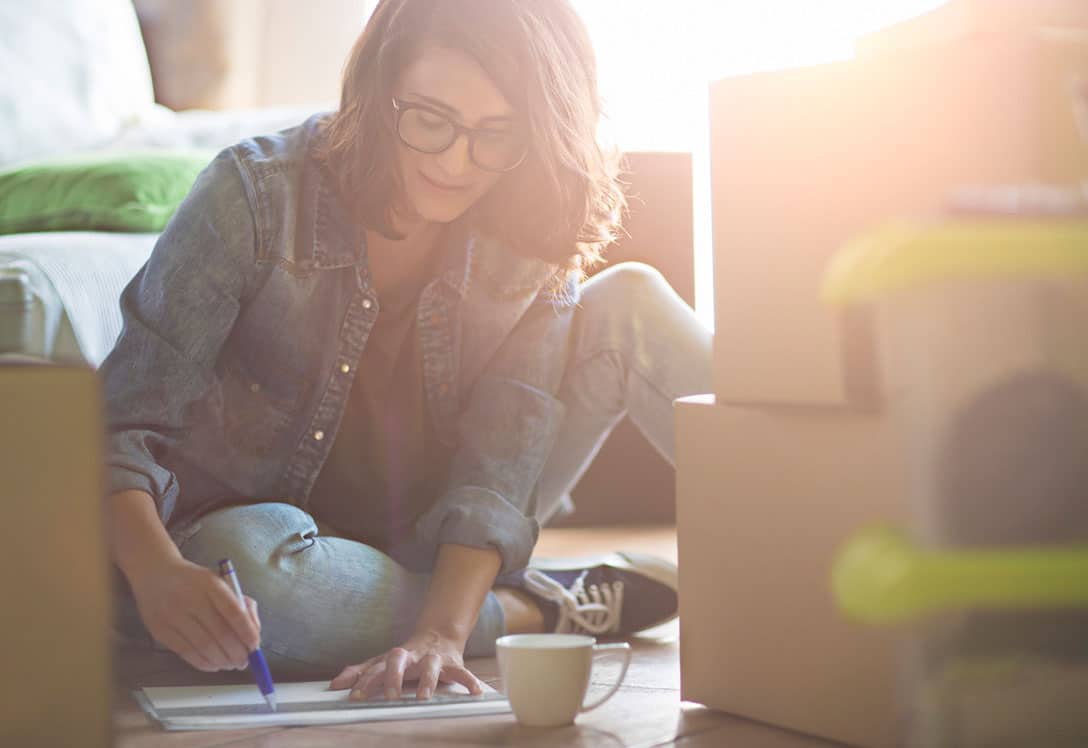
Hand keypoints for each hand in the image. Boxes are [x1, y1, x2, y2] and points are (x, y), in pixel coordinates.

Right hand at [129, 557, 261, 671]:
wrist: (154, 574)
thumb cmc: (194, 582)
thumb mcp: (220, 581)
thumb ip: (241, 603)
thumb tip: (254, 632)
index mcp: (210, 583)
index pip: (234, 612)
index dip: (247, 632)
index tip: (255, 646)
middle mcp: (191, 598)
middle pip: (220, 633)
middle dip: (237, 652)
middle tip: (245, 661)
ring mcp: (173, 615)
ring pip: (204, 646)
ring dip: (222, 660)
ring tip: (232, 664)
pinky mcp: (160, 630)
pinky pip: (186, 652)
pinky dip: (204, 663)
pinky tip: (214, 664)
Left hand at [329, 630, 485, 700]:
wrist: (438, 634)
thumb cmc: (407, 655)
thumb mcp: (383, 661)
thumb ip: (360, 672)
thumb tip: (334, 684)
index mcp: (393, 657)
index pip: (376, 666)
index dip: (365, 680)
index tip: (355, 696)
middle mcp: (412, 656)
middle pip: (399, 658)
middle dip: (393, 676)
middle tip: (389, 696)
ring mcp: (433, 658)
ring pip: (431, 665)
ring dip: (428, 680)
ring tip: (424, 697)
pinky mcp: (453, 663)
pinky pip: (462, 671)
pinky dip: (469, 681)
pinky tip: (474, 692)